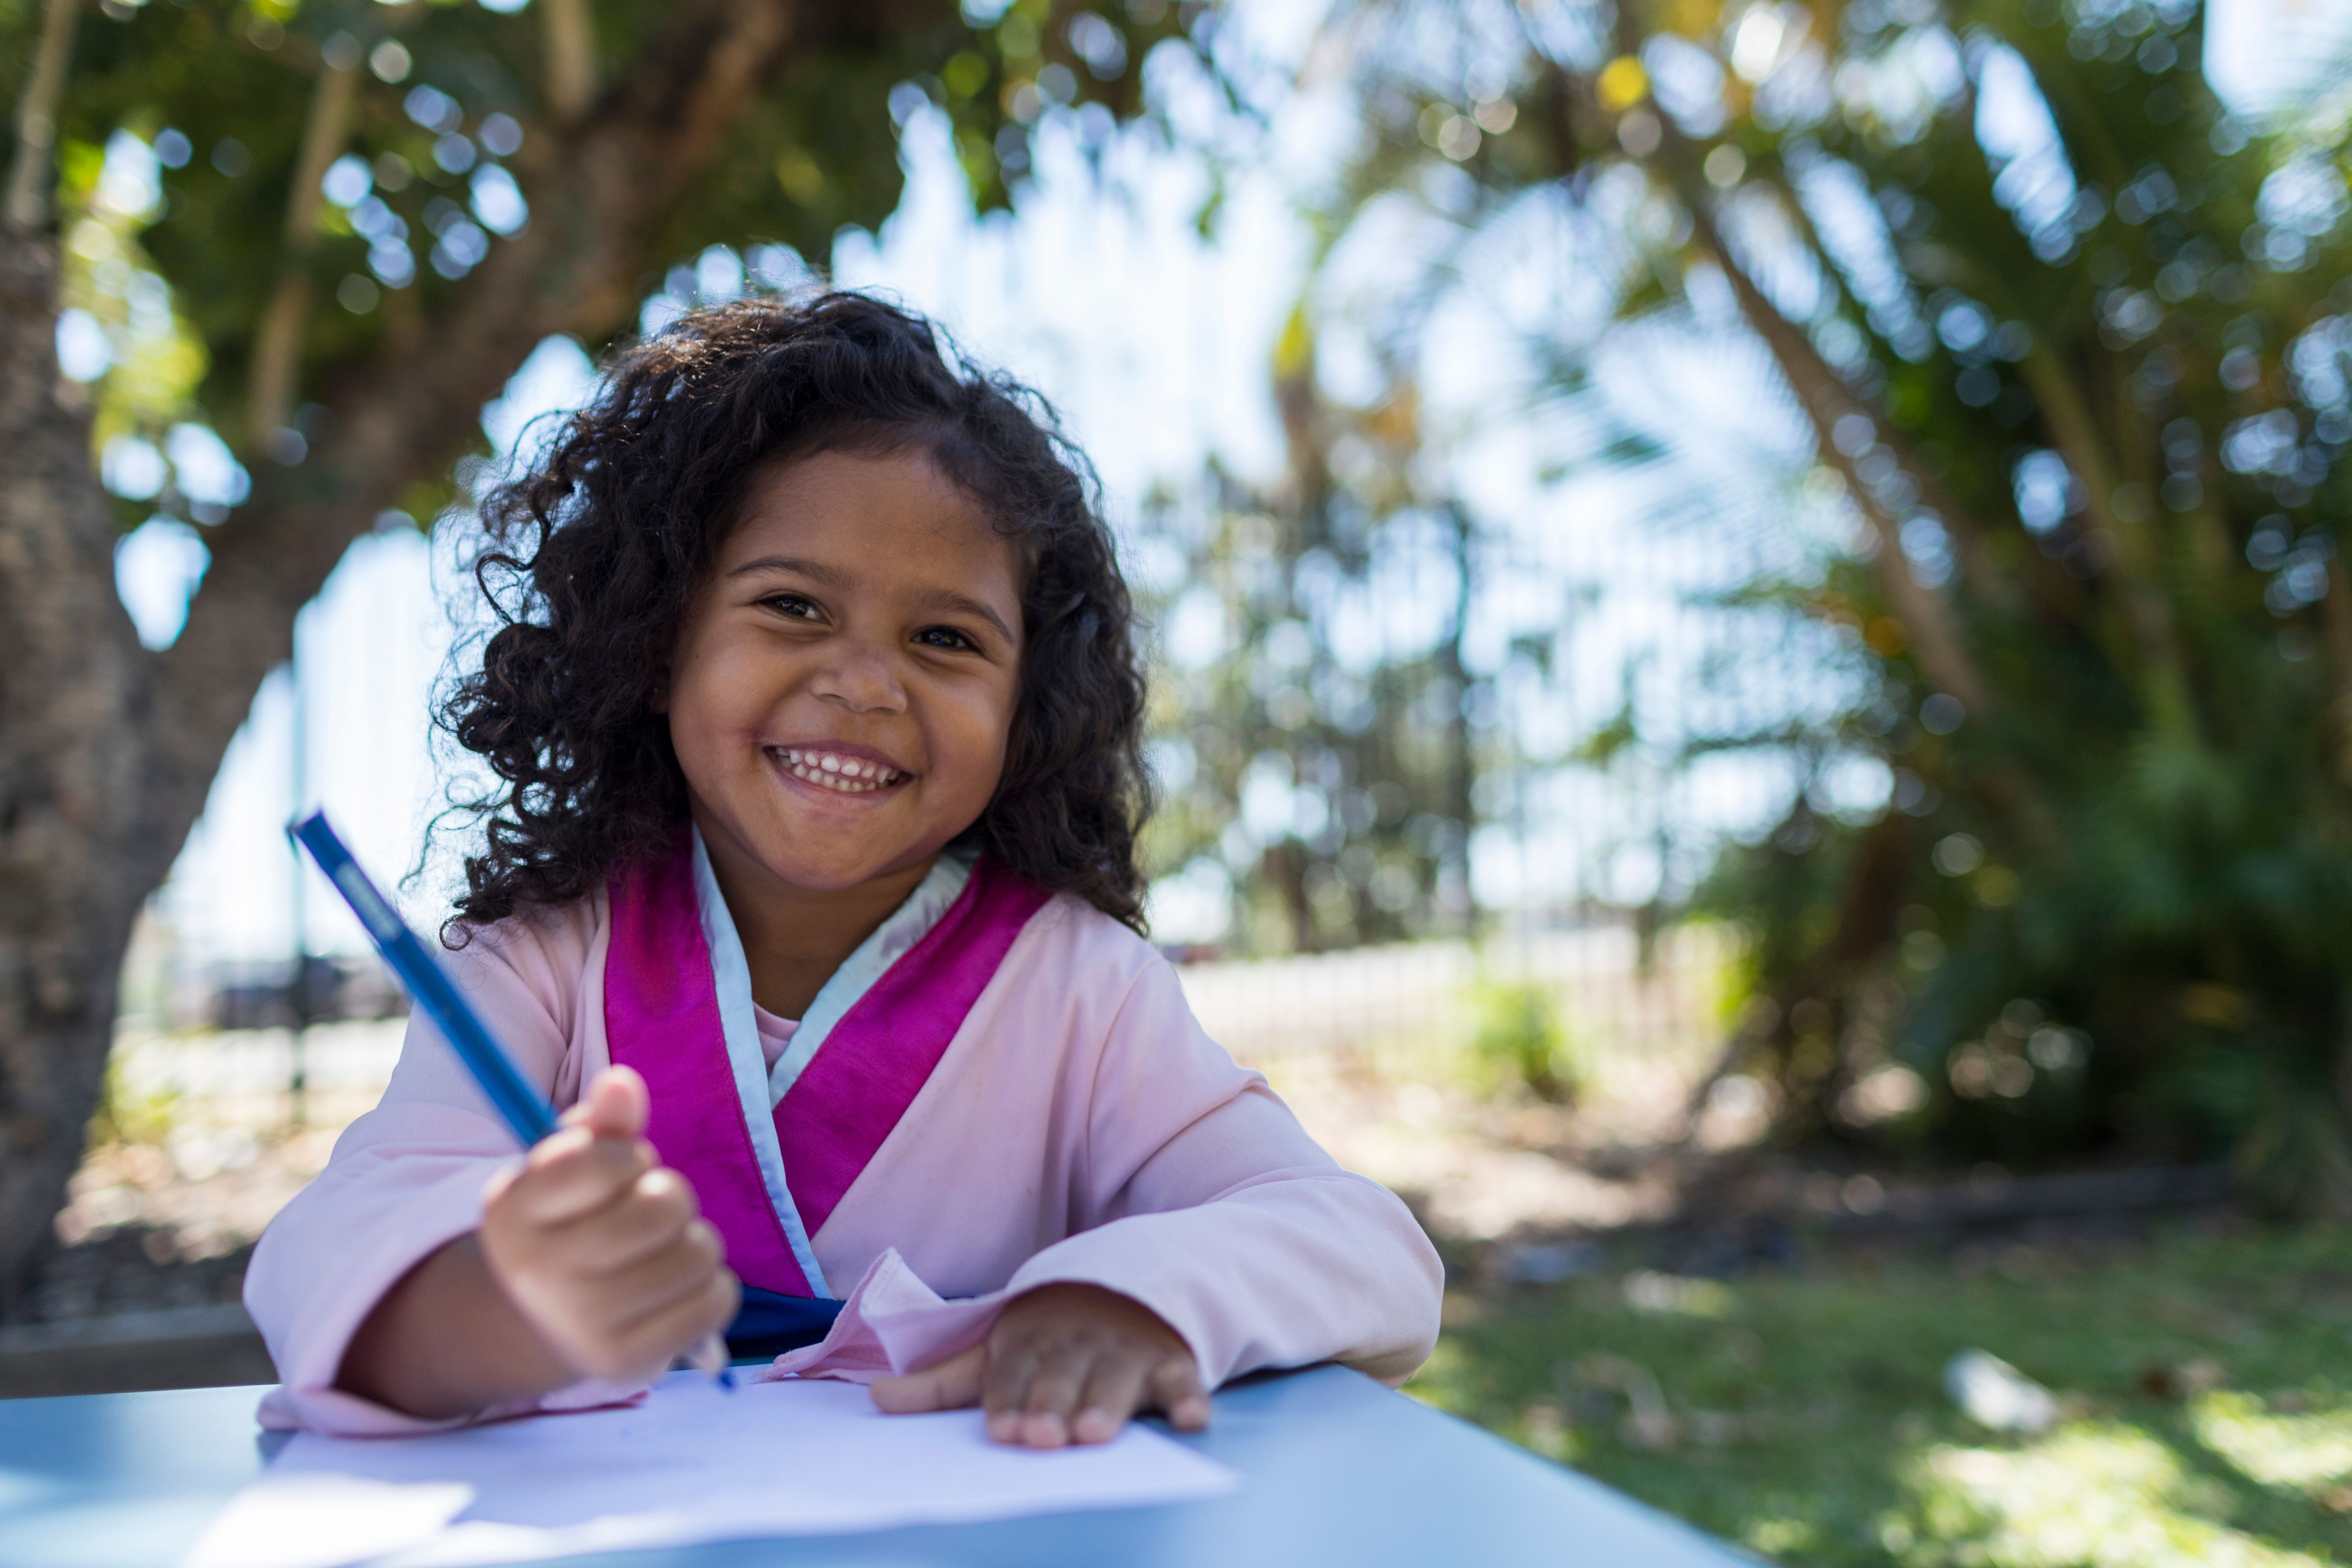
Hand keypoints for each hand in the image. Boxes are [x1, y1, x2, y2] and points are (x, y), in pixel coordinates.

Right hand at [478, 1065, 739, 1384]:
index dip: (630, 1157)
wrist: (550, 1319)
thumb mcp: (573, 1166)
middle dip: (672, 1197)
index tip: (619, 1172)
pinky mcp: (625, 1362)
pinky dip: (714, 1288)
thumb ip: (601, 1123)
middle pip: (662, 1207)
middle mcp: (536, 1271)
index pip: (605, 1160)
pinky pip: (715, 1302)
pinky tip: (679, 1289)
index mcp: (511, 1209)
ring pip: (697, 1253)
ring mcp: (579, 1323)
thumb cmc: (573, 1222)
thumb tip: (622, 1082)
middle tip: (651, 1212)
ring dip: (696, 1242)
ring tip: (664, 1251)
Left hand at [869, 1282, 1209, 1447]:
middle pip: (1063, 1376)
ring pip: (1117, 1378)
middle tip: (1044, 1436)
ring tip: (1095, 1434)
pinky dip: (1190, 1396)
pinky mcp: (1173, 1361)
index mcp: (1031, 1338)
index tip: (1005, 1429)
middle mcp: (1078, 1342)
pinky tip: (1191, 1418)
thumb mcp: (997, 1348)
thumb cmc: (1049, 1334)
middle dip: (1053, 1403)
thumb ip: (942, 1381)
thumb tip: (873, 1397)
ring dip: (1108, 1403)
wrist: (1126, 1280)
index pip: (1015, 1372)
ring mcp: (1127, 1350)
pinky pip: (1184, 1379)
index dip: (1010, 1399)